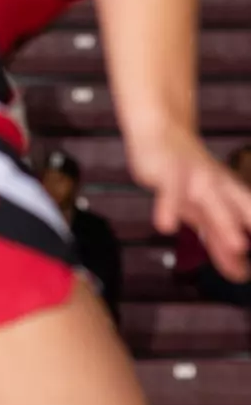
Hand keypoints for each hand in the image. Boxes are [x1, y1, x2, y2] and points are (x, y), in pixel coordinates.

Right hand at [129, 128, 250, 280]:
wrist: (162, 131)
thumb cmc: (185, 174)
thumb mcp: (203, 209)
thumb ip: (218, 241)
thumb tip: (239, 273)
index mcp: (230, 194)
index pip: (250, 217)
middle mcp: (217, 185)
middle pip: (237, 211)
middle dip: (250, 231)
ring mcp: (193, 176)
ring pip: (211, 200)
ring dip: (225, 222)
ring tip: (237, 247)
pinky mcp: (167, 172)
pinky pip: (169, 190)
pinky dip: (169, 207)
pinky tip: (166, 225)